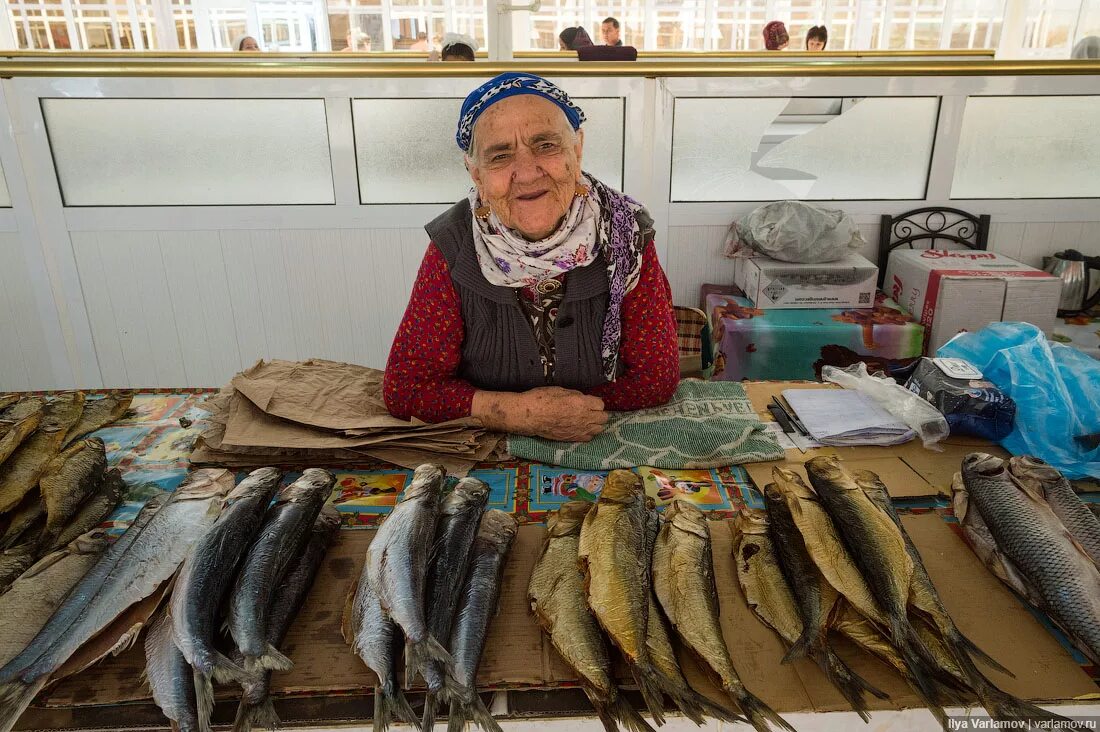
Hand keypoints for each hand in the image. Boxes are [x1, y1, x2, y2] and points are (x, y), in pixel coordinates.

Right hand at [472, 386, 608, 441]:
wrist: (529, 416)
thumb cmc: (541, 399)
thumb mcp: (560, 390)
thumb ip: (575, 395)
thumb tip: (583, 399)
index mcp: (581, 403)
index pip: (600, 404)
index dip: (595, 402)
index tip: (589, 402)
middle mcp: (583, 418)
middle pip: (603, 418)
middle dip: (598, 413)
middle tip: (590, 411)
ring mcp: (578, 430)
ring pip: (598, 429)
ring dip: (595, 424)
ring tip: (587, 420)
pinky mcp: (572, 438)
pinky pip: (588, 438)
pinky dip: (587, 433)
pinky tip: (581, 429)